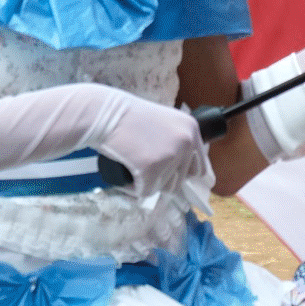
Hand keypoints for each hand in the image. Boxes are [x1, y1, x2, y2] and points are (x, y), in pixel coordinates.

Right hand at [78, 86, 209, 202]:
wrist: (105, 114)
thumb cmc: (129, 117)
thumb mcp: (164, 121)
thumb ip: (178, 139)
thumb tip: (189, 169)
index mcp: (191, 130)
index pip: (199, 167)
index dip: (184, 174)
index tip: (173, 176)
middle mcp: (185, 143)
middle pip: (180, 180)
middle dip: (163, 178)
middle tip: (145, 163)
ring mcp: (170, 157)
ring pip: (164, 188)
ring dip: (150, 182)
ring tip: (136, 164)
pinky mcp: (151, 170)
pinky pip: (146, 191)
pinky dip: (134, 187)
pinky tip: (127, 171)